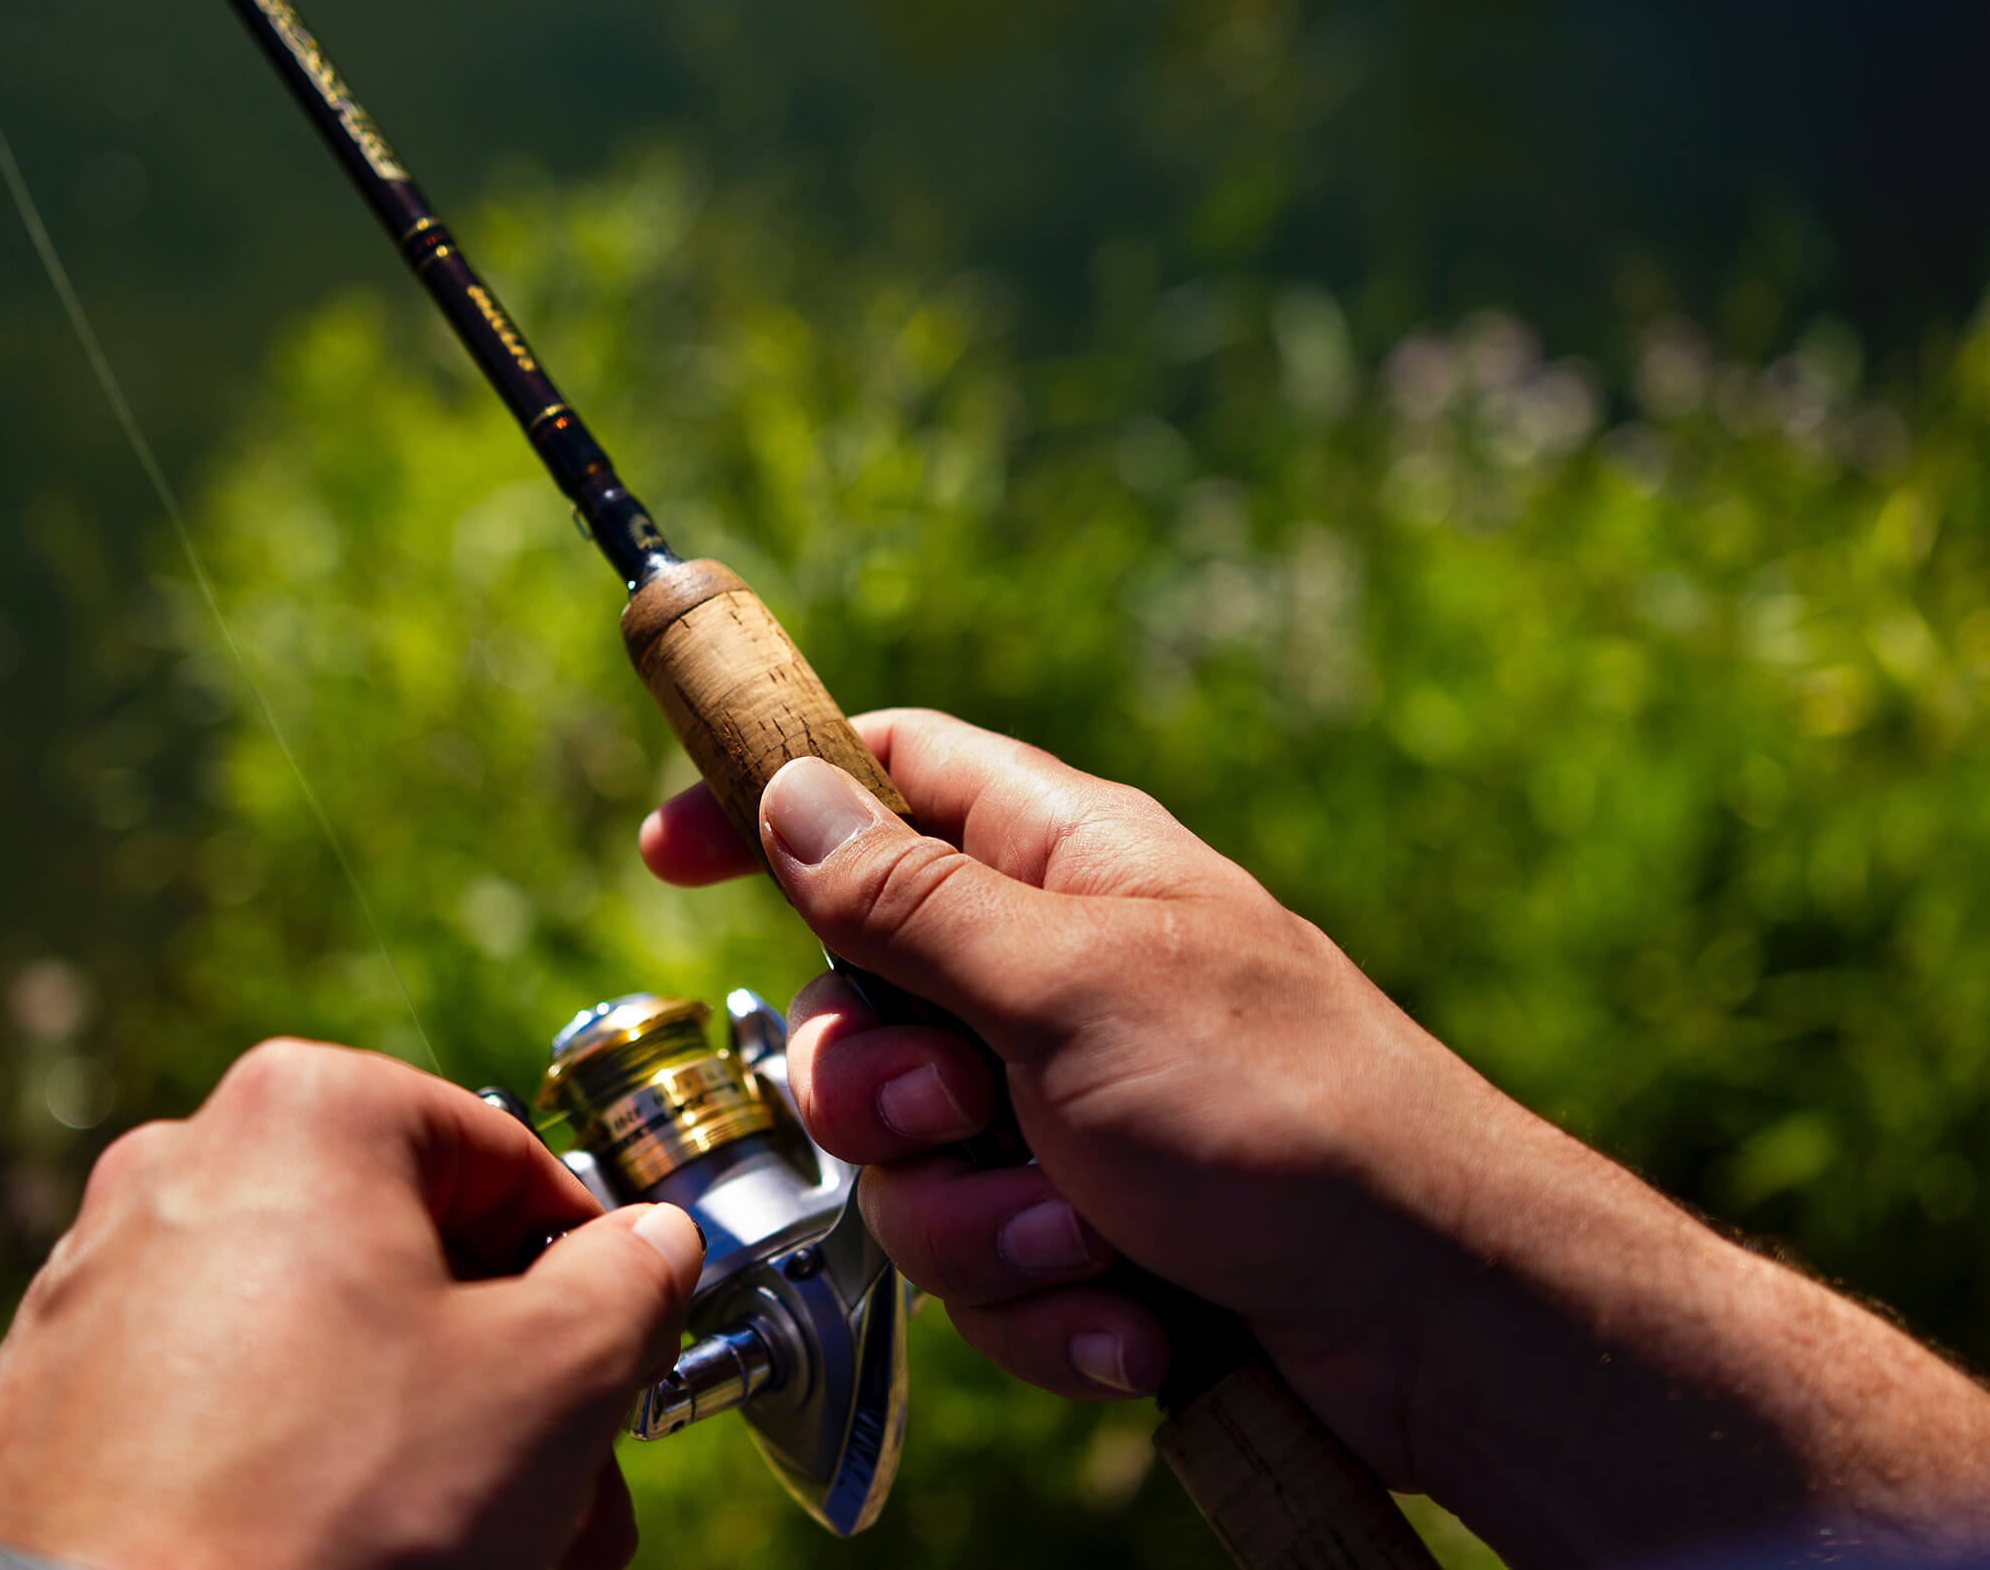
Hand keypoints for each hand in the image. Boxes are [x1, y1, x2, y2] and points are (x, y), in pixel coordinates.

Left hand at [0, 1040, 702, 1569]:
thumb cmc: (331, 1508)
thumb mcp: (551, 1382)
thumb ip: (631, 1286)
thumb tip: (651, 1248)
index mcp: (307, 1112)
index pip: (511, 1164)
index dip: (591, 1271)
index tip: (622, 1362)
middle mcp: (186, 1166)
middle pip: (417, 1265)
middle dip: (514, 1389)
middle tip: (571, 1494)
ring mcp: (106, 1281)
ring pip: (331, 1348)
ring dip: (430, 1441)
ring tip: (493, 1551)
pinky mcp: (58, 1396)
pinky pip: (231, 1408)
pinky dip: (312, 1468)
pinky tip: (362, 1551)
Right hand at [642, 708, 1989, 1564]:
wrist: (1432, 1316)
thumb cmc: (1279, 1108)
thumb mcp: (1072, 984)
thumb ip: (911, 899)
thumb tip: (786, 791)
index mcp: (1062, 865)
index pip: (885, 782)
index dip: (771, 803)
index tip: (665, 853)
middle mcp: (1052, 976)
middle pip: (856, 1003)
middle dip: (884, 1093)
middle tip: (957, 1111)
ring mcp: (1066, 1109)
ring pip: (907, 1162)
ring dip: (981, 1224)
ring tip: (1092, 1236)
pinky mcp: (1085, 1228)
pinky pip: (982, 1265)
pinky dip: (1045, 1302)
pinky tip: (1136, 1315)